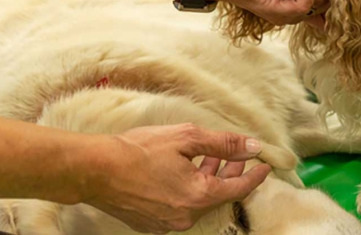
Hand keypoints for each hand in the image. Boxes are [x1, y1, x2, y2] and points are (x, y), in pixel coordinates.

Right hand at [85, 124, 270, 233]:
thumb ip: (223, 144)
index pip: (239, 188)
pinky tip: (183, 170)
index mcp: (199, 197)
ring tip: (209, 157)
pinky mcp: (151, 223)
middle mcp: (185, 217)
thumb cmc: (138, 150)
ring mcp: (167, 223)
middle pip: (218, 194)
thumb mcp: (187, 138)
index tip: (265, 165)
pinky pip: (179, 206)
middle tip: (237, 155)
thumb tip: (252, 146)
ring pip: (199, 200)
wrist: (95, 169)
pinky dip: (188, 189)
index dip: (255, 175)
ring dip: (208, 179)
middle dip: (230, 173)